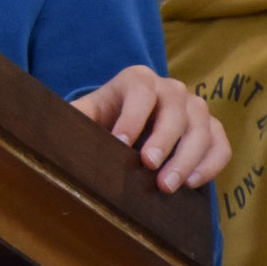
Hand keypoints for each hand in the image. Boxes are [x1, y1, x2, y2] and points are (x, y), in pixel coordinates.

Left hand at [71, 64, 229, 192]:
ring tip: (167, 186)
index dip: (132, 117)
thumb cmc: (102, 121)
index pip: (141, 92)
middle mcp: (171, 89)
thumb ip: (70, 117)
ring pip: (202, 127)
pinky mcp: (211, 129)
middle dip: (163, 140)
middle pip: (176, 110)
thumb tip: (46, 132)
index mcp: (138, 79)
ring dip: (187, 158)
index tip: (119, 143)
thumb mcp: (83, 115)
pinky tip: (192, 184)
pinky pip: (220, 144)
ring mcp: (195, 108)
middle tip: (149, 167)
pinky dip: (211, 164)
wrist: (128, 129)